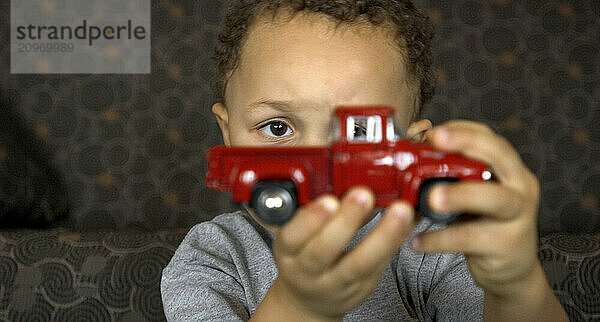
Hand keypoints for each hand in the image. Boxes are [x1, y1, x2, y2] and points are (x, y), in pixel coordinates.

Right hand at [262, 187, 414, 320]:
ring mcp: (334, 283)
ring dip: (382, 235)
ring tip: (400, 210)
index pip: (292, 236)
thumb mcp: (297, 235)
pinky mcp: (360, 289)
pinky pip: (379, 266)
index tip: (328, 200)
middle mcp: (307, 271)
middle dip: (347, 221)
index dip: (310, 219)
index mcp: (287, 250)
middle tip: (364, 194)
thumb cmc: (302, 256)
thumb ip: (317, 209)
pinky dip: (395, 242)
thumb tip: (344, 176)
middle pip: (324, 250)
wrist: (307, 300)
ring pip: (359, 264)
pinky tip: (408, 224)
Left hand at [412, 121, 540, 295]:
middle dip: (467, 145)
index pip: (491, 140)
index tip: (433, 131)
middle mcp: (520, 188)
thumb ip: (451, 175)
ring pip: (492, 199)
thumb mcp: (472, 194)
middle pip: (500, 159)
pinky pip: (469, 239)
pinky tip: (418, 241)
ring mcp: (519, 217)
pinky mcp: (507, 246)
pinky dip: (439, 239)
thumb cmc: (484, 223)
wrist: (512, 269)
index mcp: (510, 170)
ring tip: (430, 199)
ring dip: (459, 195)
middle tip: (436, 143)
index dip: (463, 131)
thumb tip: (411, 153)